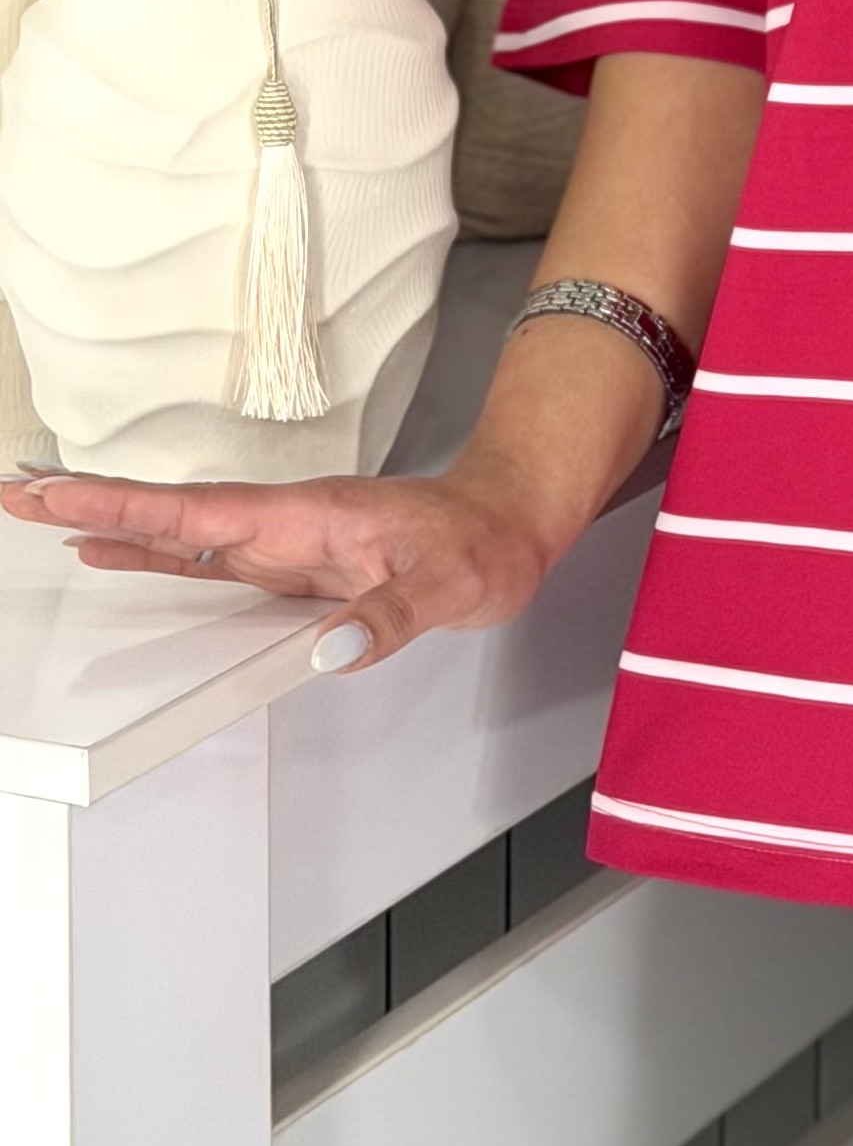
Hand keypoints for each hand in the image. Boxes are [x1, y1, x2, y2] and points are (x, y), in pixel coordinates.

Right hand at [1, 457, 553, 673]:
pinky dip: (154, 552)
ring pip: (180, 533)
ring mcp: (284, 543)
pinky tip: (119, 555)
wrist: (511, 524)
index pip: (196, 512)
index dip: (124, 507)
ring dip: (112, 525)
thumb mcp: (449, 585)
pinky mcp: (292, 565)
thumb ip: (391, 615)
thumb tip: (329, 650)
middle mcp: (283, 525)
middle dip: (90, 504)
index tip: (57, 494)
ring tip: (41, 519)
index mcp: (306, 518)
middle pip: (169, 514)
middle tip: (15, 496)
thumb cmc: (485, 543)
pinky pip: (208, 556)